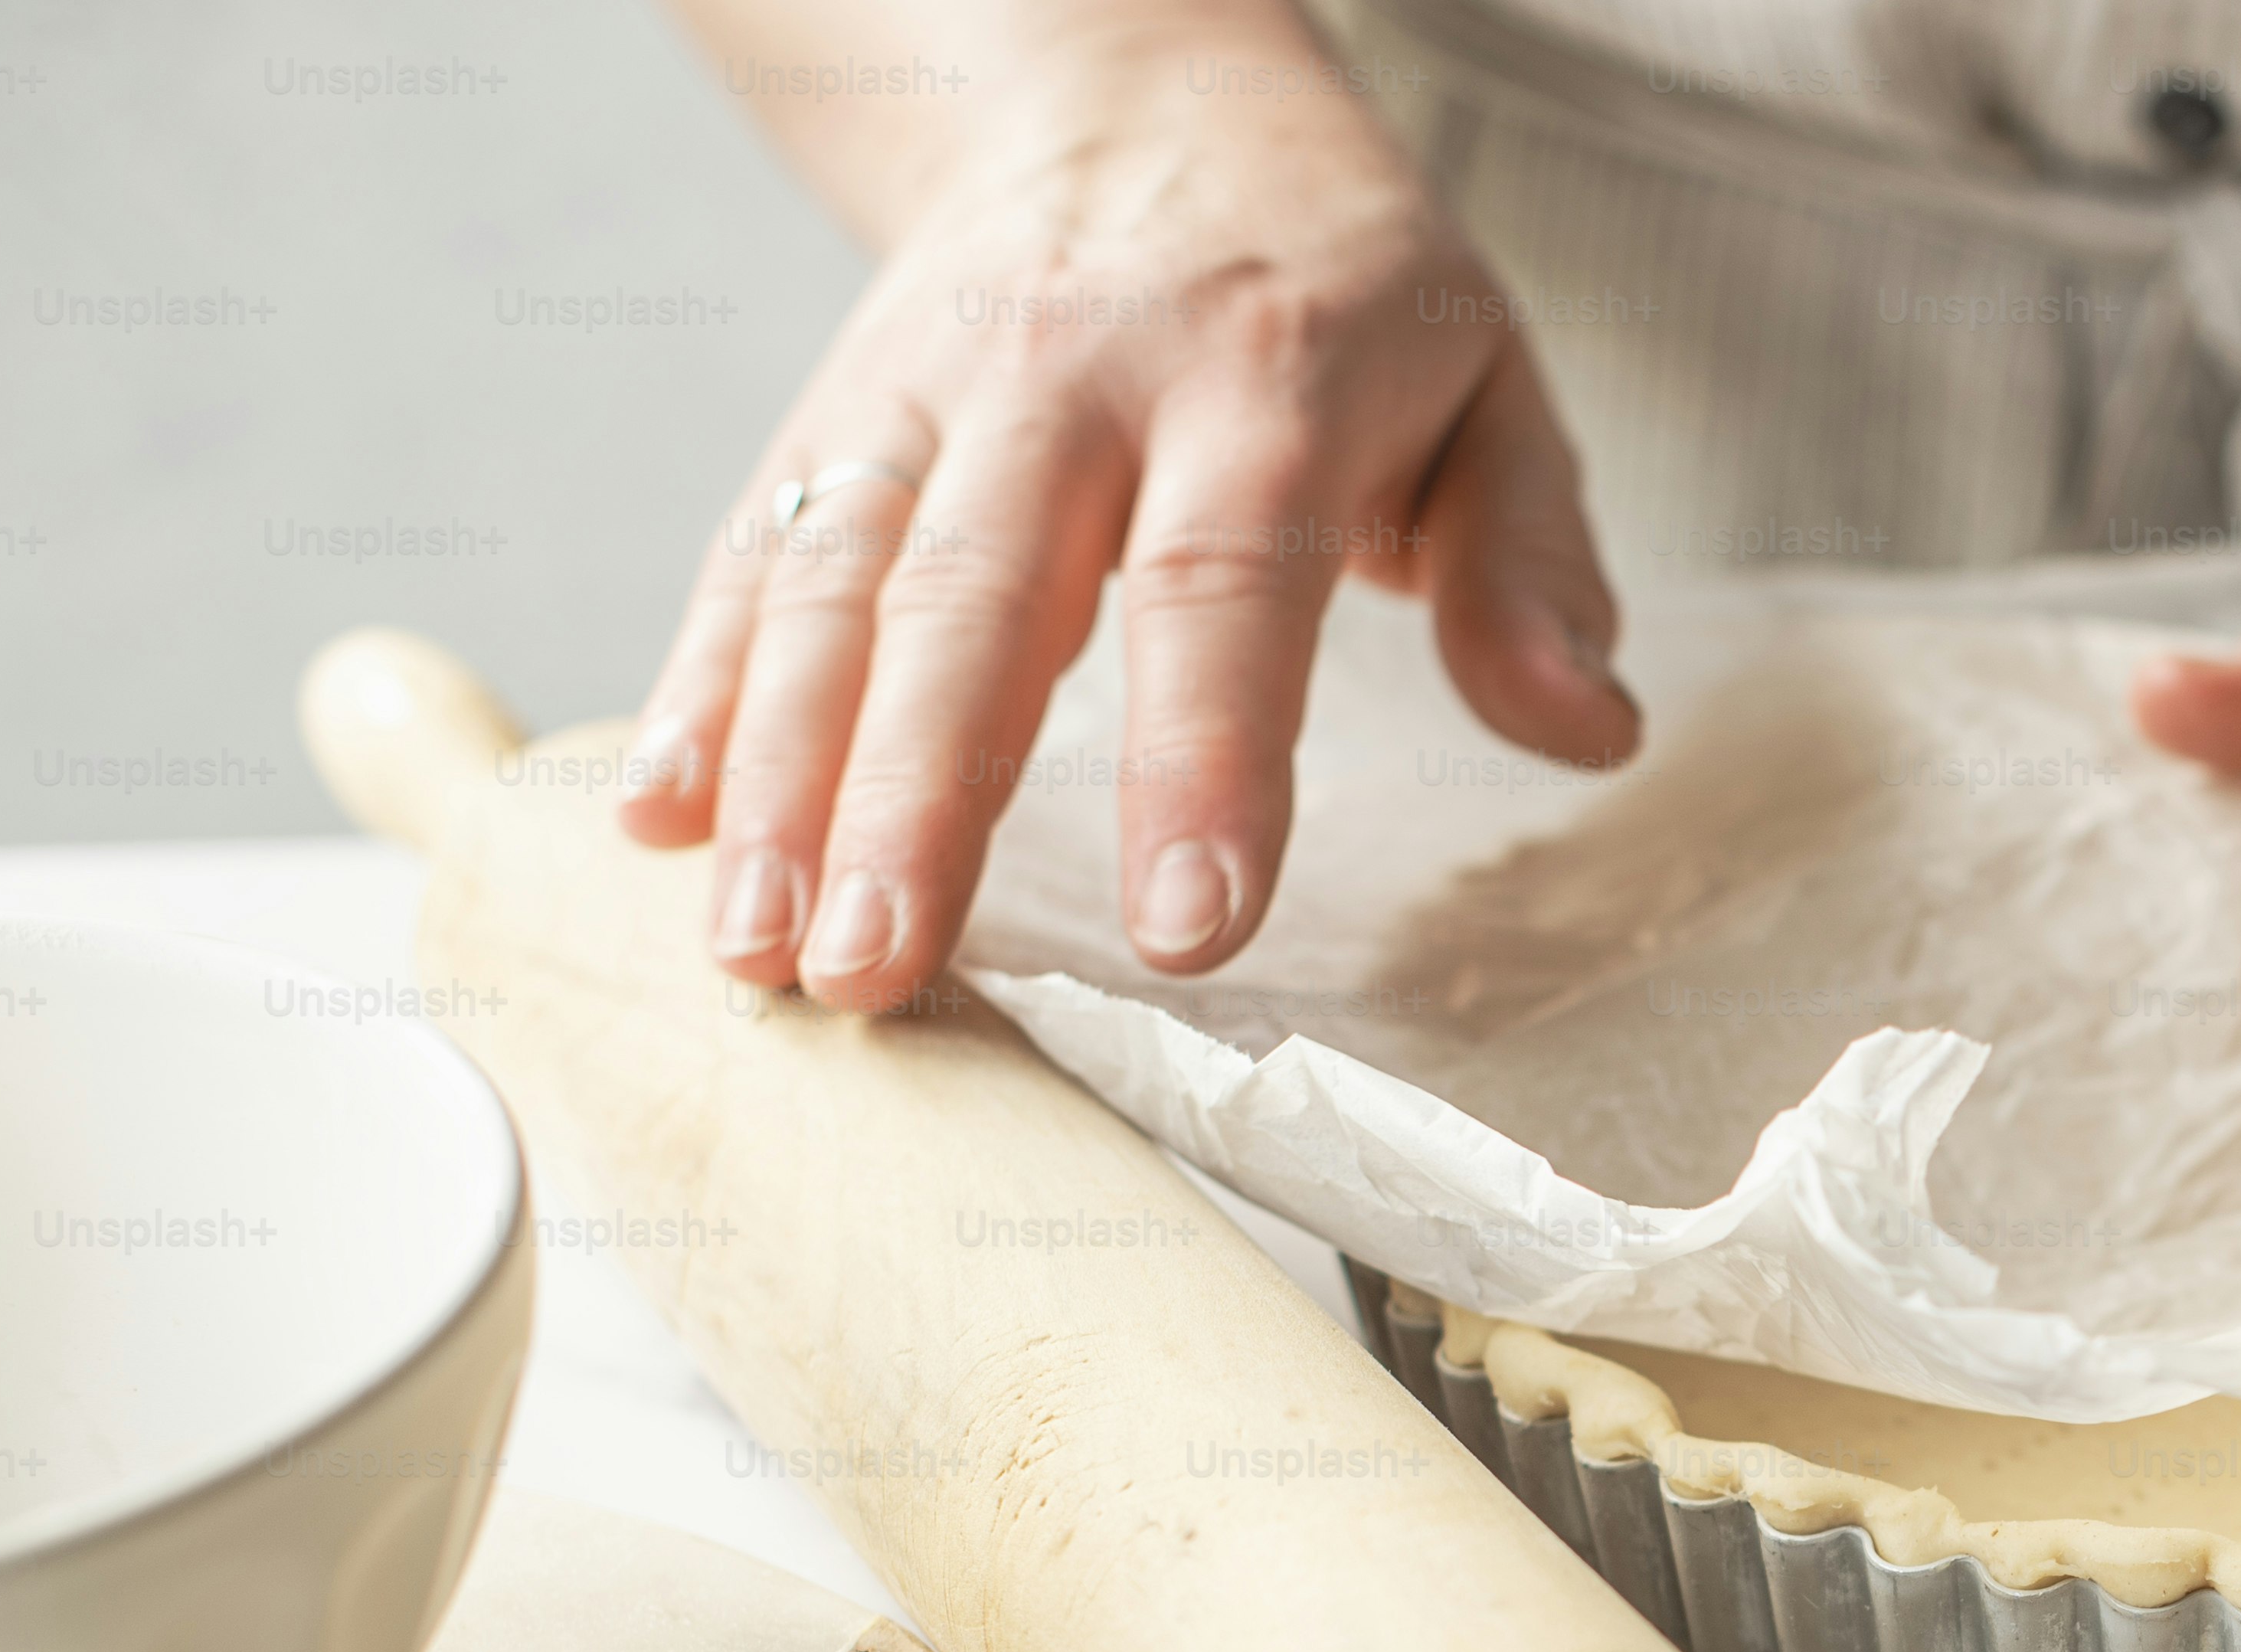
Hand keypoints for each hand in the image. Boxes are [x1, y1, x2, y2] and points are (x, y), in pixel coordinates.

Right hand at [618, 41, 1632, 1012]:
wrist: (1142, 79)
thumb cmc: (1339, 281)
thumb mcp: (1490, 380)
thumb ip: (1531, 560)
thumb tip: (1583, 725)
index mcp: (1260, 379)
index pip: (1226, 588)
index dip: (1204, 762)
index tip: (1190, 928)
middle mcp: (1067, 377)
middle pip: (976, 603)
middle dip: (914, 802)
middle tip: (875, 973)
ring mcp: (926, 391)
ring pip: (834, 587)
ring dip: (781, 777)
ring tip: (757, 948)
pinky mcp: (834, 409)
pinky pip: (756, 551)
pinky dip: (696, 688)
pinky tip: (657, 825)